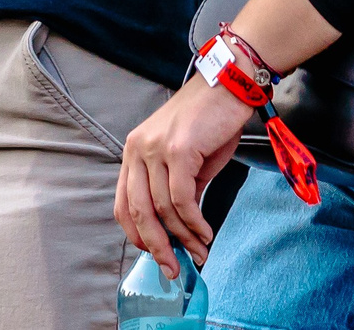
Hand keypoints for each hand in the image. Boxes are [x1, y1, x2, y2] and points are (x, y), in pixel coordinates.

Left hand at [115, 72, 250, 272]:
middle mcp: (137, 149)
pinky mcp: (179, 150)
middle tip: (173, 269)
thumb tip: (178, 230)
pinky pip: (182, 199)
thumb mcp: (186, 158)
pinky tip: (205, 232)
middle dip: (156, 246)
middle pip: (137, 211)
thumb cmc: (211, 121)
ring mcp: (156, 148)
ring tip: (201, 250)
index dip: (137, 235)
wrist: (230, 84)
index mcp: (133, 151)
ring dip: (184, 238)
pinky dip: (194, 223)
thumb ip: (176, 189)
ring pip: (163, 209)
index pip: (122, 203)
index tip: (156, 255)